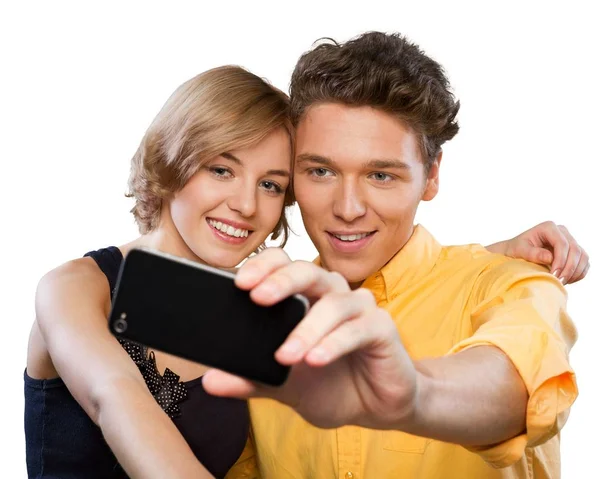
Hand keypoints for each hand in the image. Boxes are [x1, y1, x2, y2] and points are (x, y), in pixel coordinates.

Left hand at [203, 248, 417, 429]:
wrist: (374, 407)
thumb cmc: (330, 384)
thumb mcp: (281, 385)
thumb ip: (248, 379)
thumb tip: (209, 380)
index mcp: (306, 297)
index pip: (283, 265)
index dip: (263, 266)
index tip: (240, 283)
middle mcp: (332, 294)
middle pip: (308, 271)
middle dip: (282, 282)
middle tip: (257, 297)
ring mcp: (360, 308)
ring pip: (333, 303)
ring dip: (307, 328)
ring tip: (285, 356)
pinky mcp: (382, 328)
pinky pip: (358, 329)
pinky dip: (335, 343)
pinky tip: (316, 359)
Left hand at [488, 221, 589, 283]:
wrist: (516, 252)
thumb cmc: (516, 250)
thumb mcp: (519, 250)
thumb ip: (533, 253)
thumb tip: (550, 257)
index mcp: (548, 227)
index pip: (562, 243)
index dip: (561, 260)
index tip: (554, 275)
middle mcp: (562, 232)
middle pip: (575, 250)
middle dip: (569, 268)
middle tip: (559, 281)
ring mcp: (570, 241)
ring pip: (583, 256)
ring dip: (575, 272)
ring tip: (562, 282)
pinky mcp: (573, 252)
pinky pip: (584, 263)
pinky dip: (578, 273)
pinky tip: (567, 280)